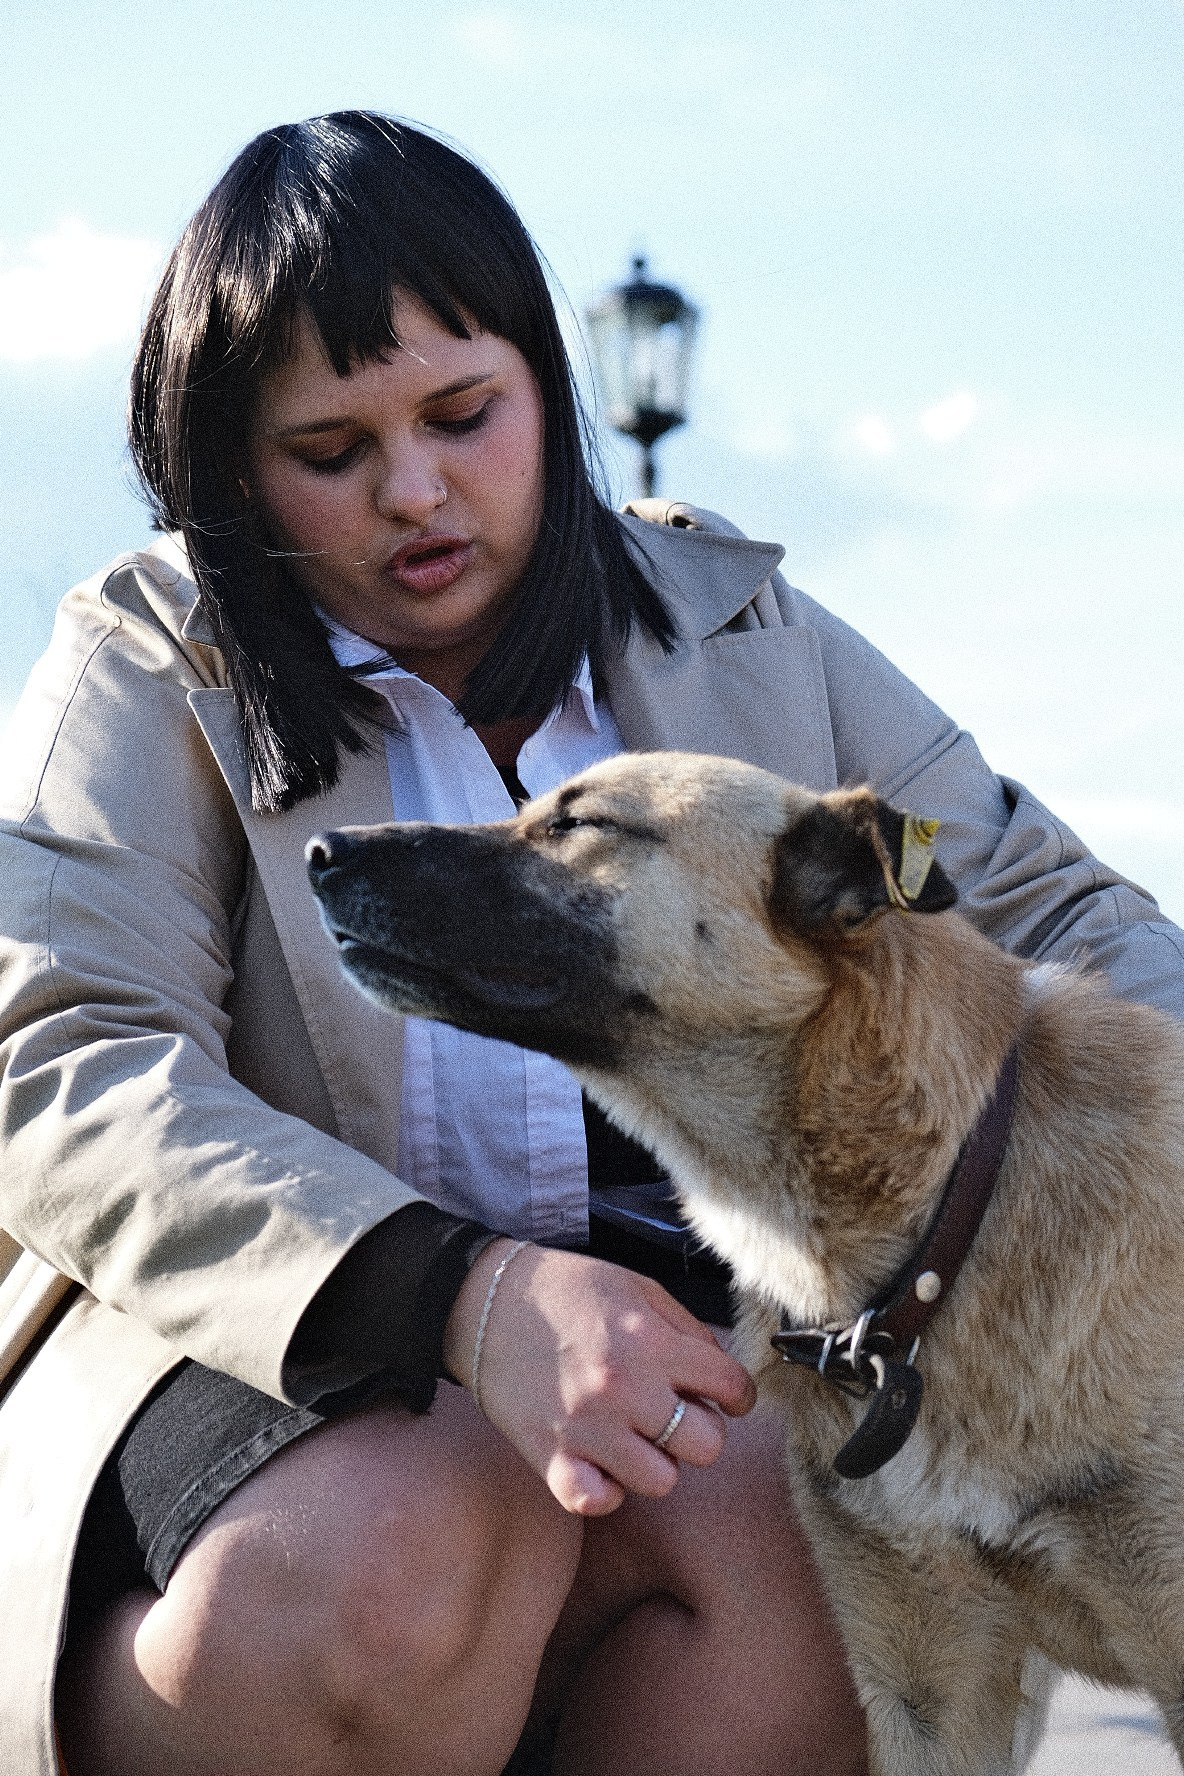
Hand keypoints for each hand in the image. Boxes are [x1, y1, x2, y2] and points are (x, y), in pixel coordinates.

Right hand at [443, 1239, 756, 1515]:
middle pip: (707, 1445)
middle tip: (674, 1413)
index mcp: (650, 1341)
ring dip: (655, 1461)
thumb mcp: (637, 1287)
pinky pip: (597, 1501)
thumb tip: (719, 1371)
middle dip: (699, 1430)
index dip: (737, 1394)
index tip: (724, 1395)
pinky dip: (605, 1491)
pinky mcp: (549, 1456)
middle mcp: (624, 1388)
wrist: (486, 1302)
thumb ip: (686, 1328)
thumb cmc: (567, 1290)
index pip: (731, 1386)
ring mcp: (586, 1428)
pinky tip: (601, 1464)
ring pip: (661, 1482)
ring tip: (635, 1435)